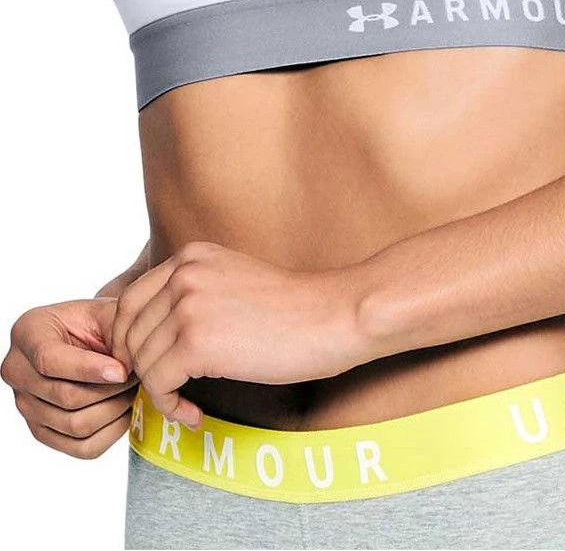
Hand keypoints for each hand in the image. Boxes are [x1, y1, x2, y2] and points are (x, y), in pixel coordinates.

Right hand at [1, 298, 139, 457]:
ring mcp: (27, 406)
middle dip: (111, 389)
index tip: (121, 371)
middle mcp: (18, 372)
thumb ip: (117, 330)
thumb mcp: (104, 312)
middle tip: (137, 375)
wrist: (86, 336)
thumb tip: (128, 367)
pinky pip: (82, 447)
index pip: (49, 360)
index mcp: (28, 334)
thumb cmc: (94, 321)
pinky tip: (124, 409)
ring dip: (114, 408)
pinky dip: (112, 432)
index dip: (89, 369)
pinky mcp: (43, 431)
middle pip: (66, 397)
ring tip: (131, 388)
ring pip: (76, 425)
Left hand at [110, 241, 364, 427]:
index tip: (150, 366)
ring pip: (140, 360)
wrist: (333, 317)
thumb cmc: (293, 308)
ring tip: (187, 403)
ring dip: (157, 390)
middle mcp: (183, 274)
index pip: (129, 301)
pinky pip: (157, 384)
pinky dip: (170, 406)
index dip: (130, 340)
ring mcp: (187, 306)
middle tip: (166, 390)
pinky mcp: (196, 342)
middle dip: (139, 368)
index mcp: (190, 256)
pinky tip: (195, 413)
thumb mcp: (232, 281)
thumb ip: (192, 294)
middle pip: (127, 332)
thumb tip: (152, 333)